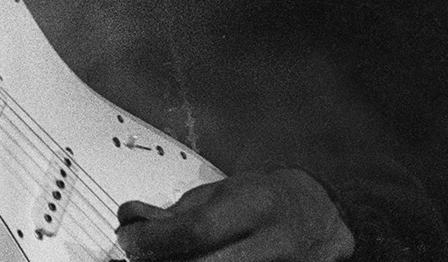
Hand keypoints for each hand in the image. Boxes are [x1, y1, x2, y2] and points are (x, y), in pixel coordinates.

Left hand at [117, 169, 352, 261]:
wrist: (318, 216)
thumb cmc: (265, 200)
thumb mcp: (221, 193)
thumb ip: (178, 211)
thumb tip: (132, 221)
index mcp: (255, 206)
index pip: (196, 230)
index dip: (154, 239)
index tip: (129, 239)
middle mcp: (272, 243)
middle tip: (141, 256)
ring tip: (167, 259)